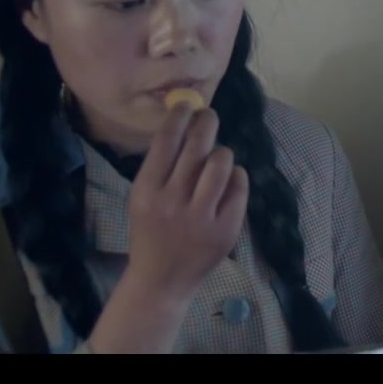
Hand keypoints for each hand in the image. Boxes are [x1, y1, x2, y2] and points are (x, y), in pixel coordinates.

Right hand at [124, 102, 249, 302]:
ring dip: (222, 152)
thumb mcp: (143, 199)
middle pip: (197, 146)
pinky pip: (239, 186)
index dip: (179, 116)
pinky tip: (229, 182)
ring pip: (222, 162)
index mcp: (147, 192)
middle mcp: (172, 202)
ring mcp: (201, 217)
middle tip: (209, 116)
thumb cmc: (152, 232)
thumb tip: (185, 122)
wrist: (160, 281)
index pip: (166, 142)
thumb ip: (161, 167)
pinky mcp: (225, 229)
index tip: (187, 103)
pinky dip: (237, 177)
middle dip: (206, 123)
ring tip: (217, 157)